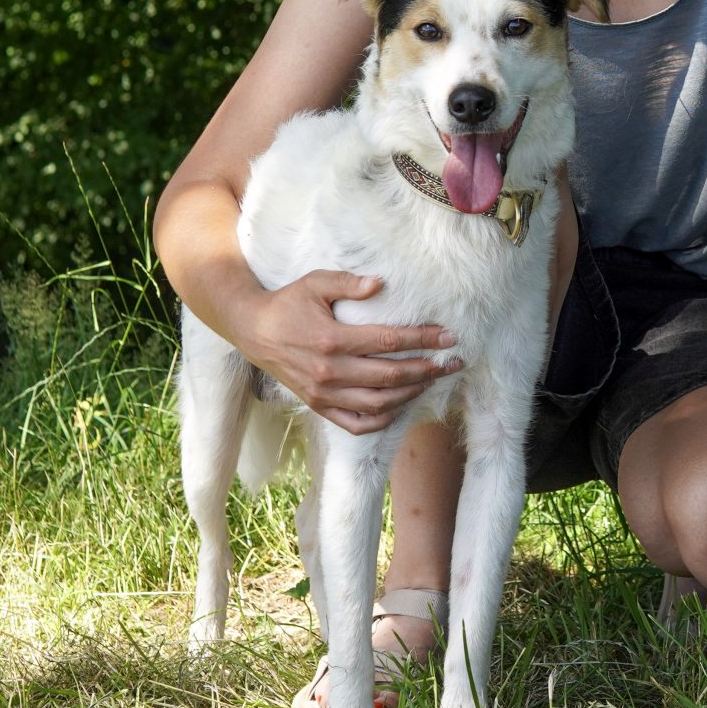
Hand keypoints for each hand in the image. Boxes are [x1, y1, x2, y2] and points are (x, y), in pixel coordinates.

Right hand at [235, 269, 461, 435]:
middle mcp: (330, 372)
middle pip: (390, 377)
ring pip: (379, 404)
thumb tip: (380, 284)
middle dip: (427, 369)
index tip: (448, 336)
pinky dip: (383, 419)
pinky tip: (401, 404)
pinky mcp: (318, 406)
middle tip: (452, 361)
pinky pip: (357, 424)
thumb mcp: (315, 283)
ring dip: (411, 394)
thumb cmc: (288, 303)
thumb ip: (347, 283)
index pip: (388, 342)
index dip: (422, 339)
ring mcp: (324, 394)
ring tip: (432, 379)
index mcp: (331, 340)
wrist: (253, 330)